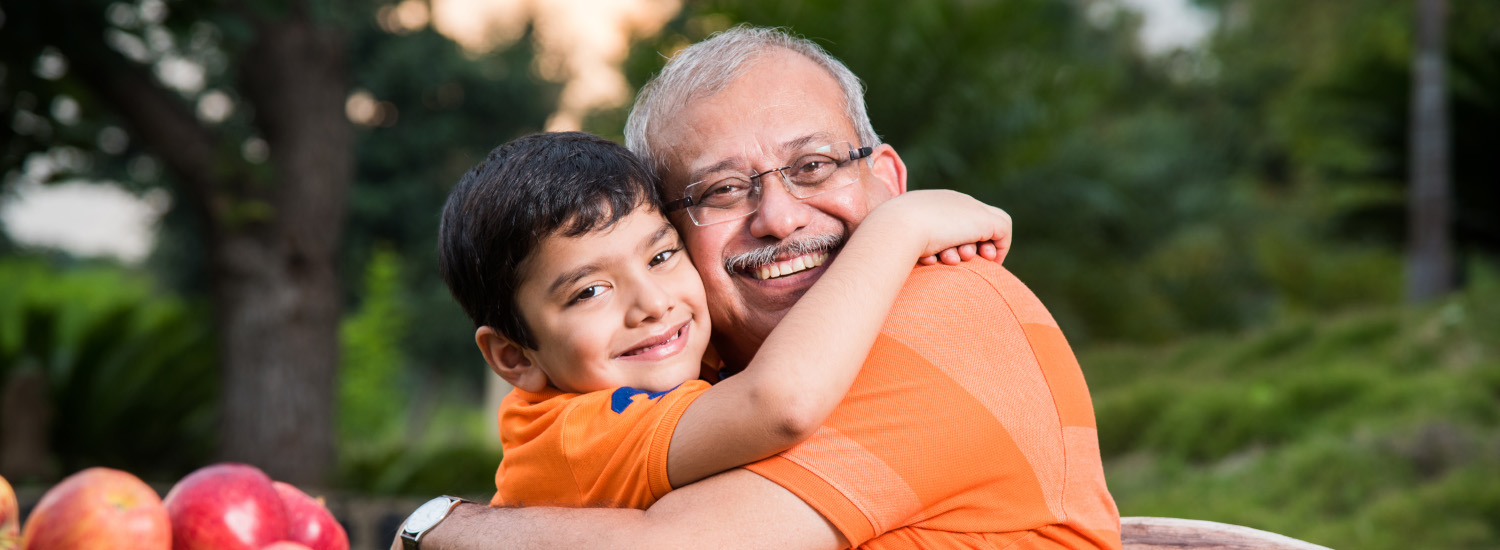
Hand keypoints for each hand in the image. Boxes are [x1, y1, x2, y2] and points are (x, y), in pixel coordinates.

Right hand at [871, 190, 1011, 265]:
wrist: (898, 227)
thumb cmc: (891, 236)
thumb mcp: (896, 238)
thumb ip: (909, 243)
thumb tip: (920, 258)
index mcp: (929, 203)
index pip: (949, 220)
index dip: (952, 239)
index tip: (944, 256)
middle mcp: (951, 201)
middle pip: (970, 224)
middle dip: (967, 245)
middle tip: (958, 258)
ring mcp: (968, 208)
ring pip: (985, 230)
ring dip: (976, 251)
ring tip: (957, 258)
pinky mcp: (985, 220)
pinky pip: (1003, 234)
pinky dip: (998, 251)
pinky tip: (987, 261)